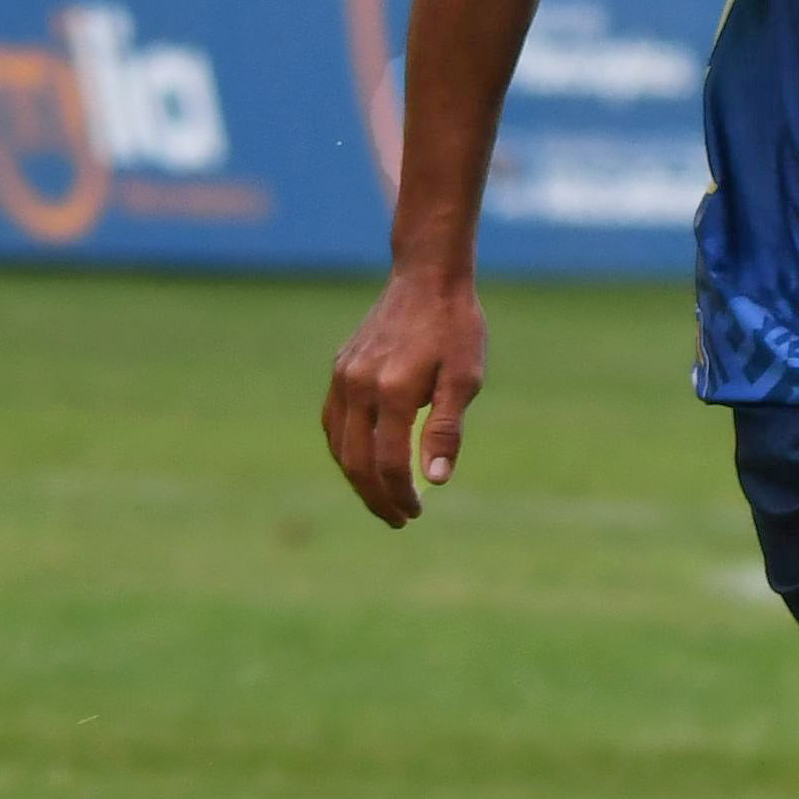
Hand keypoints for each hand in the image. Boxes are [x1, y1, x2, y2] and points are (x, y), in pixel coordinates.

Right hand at [323, 266, 488, 527]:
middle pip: (356, 460)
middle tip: (399, 519)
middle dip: (375, 496)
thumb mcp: (465, 378)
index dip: (399, 493)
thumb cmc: (456, 328)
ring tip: (382, 498)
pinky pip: (332, 422)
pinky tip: (362, 463)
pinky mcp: (339, 370)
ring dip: (357, 478)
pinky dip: (344, 450)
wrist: (426, 279)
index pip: (387, 461)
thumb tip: (434, 479)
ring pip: (339, 445)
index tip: (416, 512)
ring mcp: (343, 377)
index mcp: (394, 390)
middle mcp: (359, 385)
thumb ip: (447, 429)